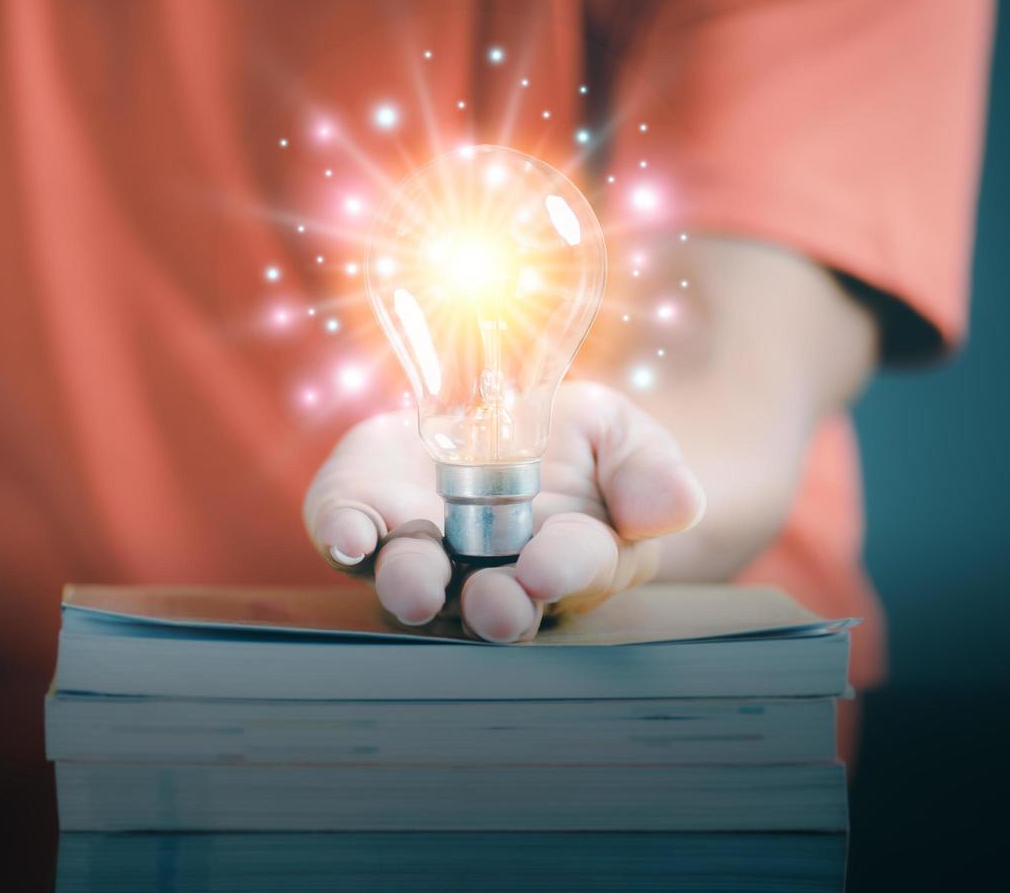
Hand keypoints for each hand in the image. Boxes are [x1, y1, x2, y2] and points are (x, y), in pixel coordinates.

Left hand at [304, 381, 705, 640]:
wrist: (486, 409)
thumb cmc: (567, 442)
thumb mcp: (619, 436)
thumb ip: (647, 471)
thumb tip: (673, 509)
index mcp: (565, 559)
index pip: (572, 572)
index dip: (564, 571)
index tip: (549, 567)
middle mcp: (487, 573)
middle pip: (490, 609)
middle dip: (493, 610)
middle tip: (494, 602)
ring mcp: (420, 552)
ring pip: (412, 587)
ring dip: (414, 586)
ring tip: (418, 584)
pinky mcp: (362, 517)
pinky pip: (345, 535)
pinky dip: (345, 535)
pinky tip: (349, 534)